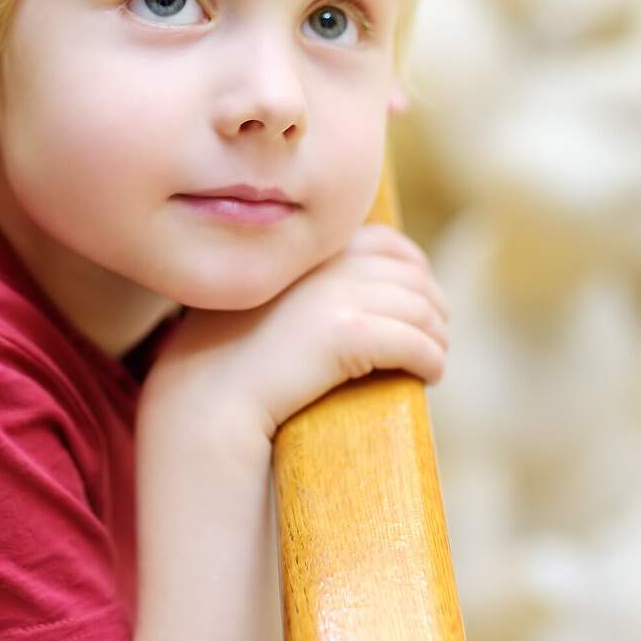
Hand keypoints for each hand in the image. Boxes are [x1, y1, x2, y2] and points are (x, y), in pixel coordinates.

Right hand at [145, 224, 449, 442]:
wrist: (203, 399)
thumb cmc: (223, 363)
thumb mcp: (258, 305)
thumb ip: (297, 288)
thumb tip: (345, 294)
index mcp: (303, 250)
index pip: (381, 242)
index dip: (411, 267)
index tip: (419, 295)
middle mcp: (324, 262)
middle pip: (409, 275)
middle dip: (431, 303)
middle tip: (436, 332)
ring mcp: (337, 294)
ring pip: (419, 310)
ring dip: (436, 335)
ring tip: (435, 356)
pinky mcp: (349, 334)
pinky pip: (414, 343)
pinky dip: (431, 359)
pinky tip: (430, 375)